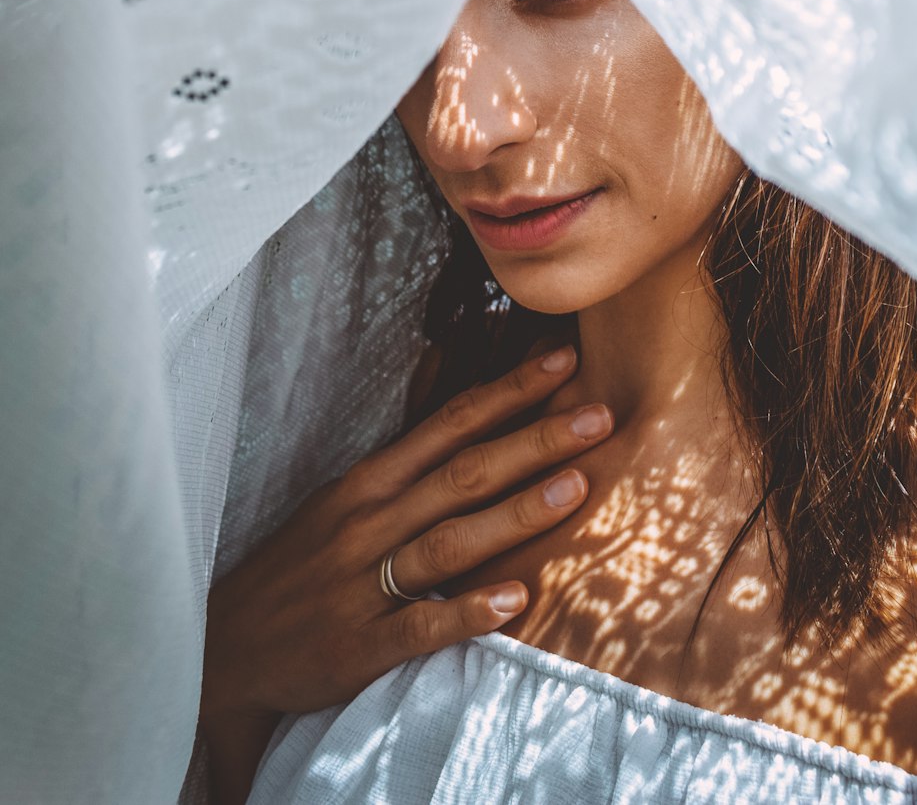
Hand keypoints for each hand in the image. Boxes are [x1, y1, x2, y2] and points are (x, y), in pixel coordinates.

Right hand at [199, 344, 609, 726]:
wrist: (224, 646)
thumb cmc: (299, 565)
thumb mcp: (343, 501)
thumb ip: (408, 469)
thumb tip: (474, 424)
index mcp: (369, 482)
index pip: (450, 425)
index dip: (508, 393)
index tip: (562, 364)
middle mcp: (370, 522)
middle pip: (463, 472)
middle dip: (534, 442)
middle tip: (599, 416)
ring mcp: (364, 583)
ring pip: (449, 541)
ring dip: (514, 514)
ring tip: (574, 489)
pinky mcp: (360, 645)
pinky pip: (420, 625)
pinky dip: (467, 612)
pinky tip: (513, 601)